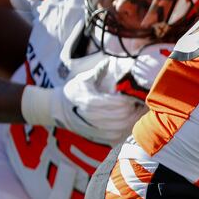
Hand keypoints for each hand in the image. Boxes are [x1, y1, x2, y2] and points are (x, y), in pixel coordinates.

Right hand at [21, 62, 145, 143]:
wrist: (57, 110)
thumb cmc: (73, 91)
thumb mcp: (84, 79)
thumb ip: (99, 71)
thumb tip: (112, 61)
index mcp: (91, 102)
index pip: (117, 102)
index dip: (129, 98)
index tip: (135, 92)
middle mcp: (94, 118)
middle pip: (123, 116)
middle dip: (135, 108)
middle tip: (141, 100)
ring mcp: (96, 130)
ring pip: (123, 127)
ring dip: (134, 118)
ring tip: (138, 109)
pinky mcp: (98, 138)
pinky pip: (118, 136)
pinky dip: (127, 129)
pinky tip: (131, 120)